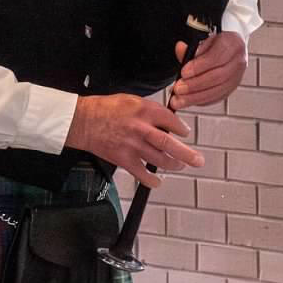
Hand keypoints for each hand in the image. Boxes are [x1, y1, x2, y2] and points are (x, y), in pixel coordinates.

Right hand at [65, 92, 204, 187]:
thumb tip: (167, 121)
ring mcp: (132, 145)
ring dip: (172, 165)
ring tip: (180, 166)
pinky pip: (141, 173)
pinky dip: (151, 180)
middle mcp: (140, 128)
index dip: (181, 128)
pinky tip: (158, 182)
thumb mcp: (131, 100)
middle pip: (168, 143)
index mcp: (144, 110)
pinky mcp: (123, 158)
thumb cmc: (106, 108)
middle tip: (199, 161)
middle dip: (186, 153)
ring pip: (159, 159)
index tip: (185, 133)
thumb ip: (149, 110)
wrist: (83, 121)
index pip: (170, 120)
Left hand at [170, 30, 247, 108]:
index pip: (217, 57)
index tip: (184, 72)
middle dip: (195, 84)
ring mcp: (237, 77)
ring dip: (196, 97)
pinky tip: (188, 101)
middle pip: (218, 77)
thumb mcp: (203, 39)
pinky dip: (201, 101)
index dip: (199, 66)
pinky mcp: (232, 88)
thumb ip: (191, 47)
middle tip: (178, 88)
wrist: (227, 48)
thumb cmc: (214, 43)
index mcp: (232, 43)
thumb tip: (180, 49)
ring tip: (179, 99)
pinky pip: (217, 98)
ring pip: (218, 91)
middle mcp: (238, 61)